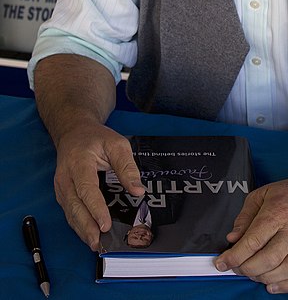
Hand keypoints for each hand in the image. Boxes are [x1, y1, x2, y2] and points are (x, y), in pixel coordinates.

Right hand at [53, 122, 144, 249]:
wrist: (74, 132)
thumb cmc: (96, 138)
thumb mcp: (116, 144)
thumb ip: (127, 167)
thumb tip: (138, 190)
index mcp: (79, 162)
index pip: (86, 188)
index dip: (95, 208)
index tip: (106, 224)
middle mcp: (65, 177)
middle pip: (75, 205)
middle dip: (87, 226)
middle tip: (99, 242)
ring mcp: (61, 187)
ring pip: (70, 212)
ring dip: (82, 230)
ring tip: (96, 244)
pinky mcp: (62, 194)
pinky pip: (70, 212)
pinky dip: (79, 225)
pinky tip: (89, 235)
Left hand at [215, 166, 287, 293]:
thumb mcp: (262, 194)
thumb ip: (245, 216)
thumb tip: (233, 238)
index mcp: (277, 213)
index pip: (252, 241)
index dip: (234, 256)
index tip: (222, 262)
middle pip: (267, 260)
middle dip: (246, 269)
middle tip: (237, 267)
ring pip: (284, 271)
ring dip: (264, 277)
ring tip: (253, 273)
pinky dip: (286, 286)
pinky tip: (271, 284)